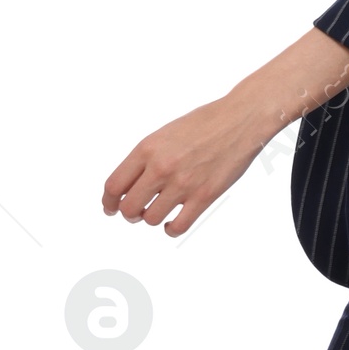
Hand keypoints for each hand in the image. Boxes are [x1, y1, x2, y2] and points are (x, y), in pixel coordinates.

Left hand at [102, 85, 271, 237]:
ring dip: (151, 219)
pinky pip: (178, 226)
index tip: (110, 208)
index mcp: (147, 148)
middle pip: (129, 207)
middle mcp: (162, 167)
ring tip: (159, 211)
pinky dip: (170, 229)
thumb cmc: (203, 123)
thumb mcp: (164, 134)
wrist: (240, 120)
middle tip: (135, 212)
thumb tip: (128, 186)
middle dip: (129, 214)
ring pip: (151, 219)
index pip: (114, 185)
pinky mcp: (204, 196)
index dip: (109, 202)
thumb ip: (145, 158)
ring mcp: (183, 183)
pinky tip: (172, 223)